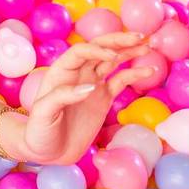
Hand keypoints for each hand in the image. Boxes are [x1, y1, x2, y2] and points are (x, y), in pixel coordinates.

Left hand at [22, 32, 155, 163]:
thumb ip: (62, 97)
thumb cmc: (39, 131)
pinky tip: (149, 70)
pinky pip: (120, 81)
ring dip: (129, 52)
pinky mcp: (103, 99)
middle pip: (99, 49)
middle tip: (139, 37)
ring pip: (112, 62)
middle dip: (118, 41)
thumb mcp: (43, 113)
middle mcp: (78, 74)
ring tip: (148, 46)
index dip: (96, 50)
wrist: (48, 151)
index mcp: (61, 72)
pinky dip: (134, 74)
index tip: (112, 56)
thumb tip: (91, 87)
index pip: (81, 52)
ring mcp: (92, 85)